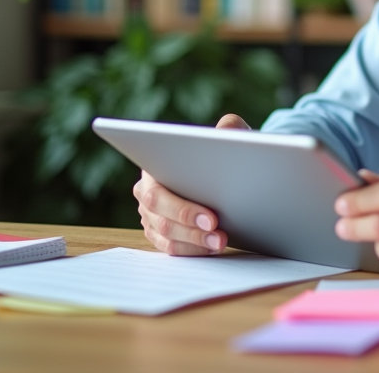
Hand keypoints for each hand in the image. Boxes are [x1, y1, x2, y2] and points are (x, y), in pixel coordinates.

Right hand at [133, 113, 249, 254]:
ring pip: (166, 236)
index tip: (212, 217)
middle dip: (191, 228)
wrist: (227, 168)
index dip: (183, 209)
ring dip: (195, 242)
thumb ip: (230, 127)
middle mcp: (146, 192)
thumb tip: (227, 132)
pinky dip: (193, 250)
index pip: (158, 191)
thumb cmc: (226, 149)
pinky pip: (172, 248)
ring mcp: (152, 215)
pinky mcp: (161, 233)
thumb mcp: (232, 134)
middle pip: (160, 218)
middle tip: (218, 232)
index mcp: (154, 166)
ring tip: (221, 242)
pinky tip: (212, 247)